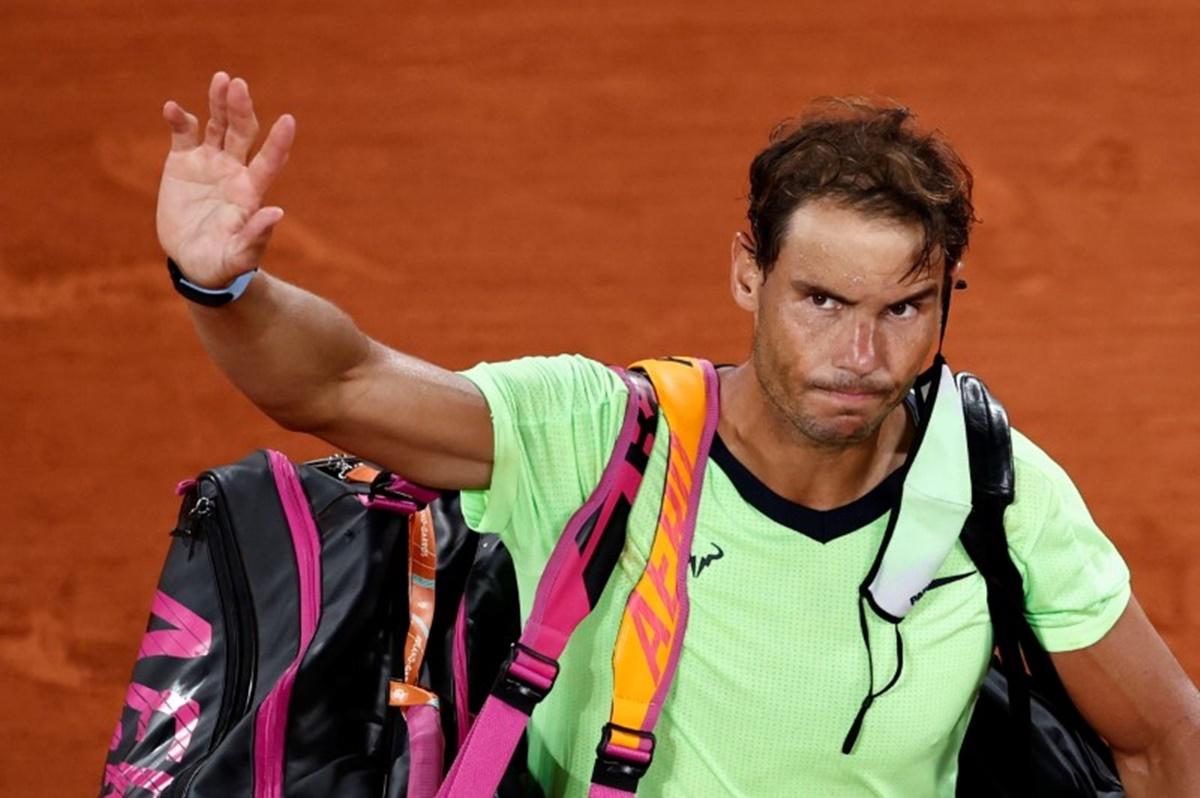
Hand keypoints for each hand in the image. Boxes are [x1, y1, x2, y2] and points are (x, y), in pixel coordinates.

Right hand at [157, 72, 294, 287]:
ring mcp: (209, 162)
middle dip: (241, 109)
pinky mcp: (183, 161)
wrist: (193, 262)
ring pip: (217, 125)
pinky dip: (178, 119)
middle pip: (243, 132)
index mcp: (250, 191)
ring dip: (219, 102)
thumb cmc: (221, 264)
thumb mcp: (238, 257)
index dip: (279, 142)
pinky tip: (172, 108)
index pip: (269, 161)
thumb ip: (256, 237)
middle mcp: (234, 170)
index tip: (289, 121)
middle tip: (238, 85)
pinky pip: (182, 133)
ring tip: (222, 79)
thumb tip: (278, 212)